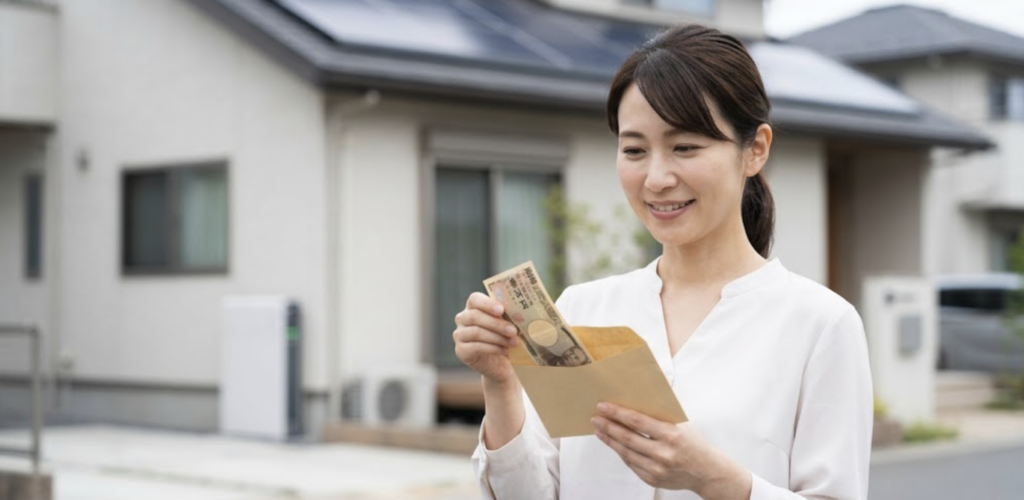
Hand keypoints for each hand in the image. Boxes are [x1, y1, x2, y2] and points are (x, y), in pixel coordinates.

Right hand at [453, 292, 519, 384]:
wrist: (501, 364)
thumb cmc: (506, 338)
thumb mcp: (509, 324)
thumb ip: (510, 315)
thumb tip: (521, 311)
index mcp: (473, 307)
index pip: (474, 299)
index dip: (487, 303)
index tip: (502, 310)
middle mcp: (463, 319)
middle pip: (475, 316)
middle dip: (496, 324)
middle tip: (513, 330)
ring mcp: (459, 335)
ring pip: (476, 332)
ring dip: (497, 337)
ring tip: (514, 342)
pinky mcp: (461, 351)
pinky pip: (476, 347)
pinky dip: (493, 348)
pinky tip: (506, 350)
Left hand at [590, 403, 750, 498]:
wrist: (707, 472)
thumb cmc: (693, 442)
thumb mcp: (680, 424)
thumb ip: (658, 416)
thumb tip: (631, 403)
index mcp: (671, 434)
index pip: (637, 422)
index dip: (617, 413)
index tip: (603, 406)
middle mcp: (663, 453)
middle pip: (627, 437)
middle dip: (608, 426)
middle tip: (595, 417)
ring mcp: (657, 469)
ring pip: (626, 452)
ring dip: (610, 440)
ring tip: (599, 429)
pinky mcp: (652, 479)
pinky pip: (631, 464)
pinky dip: (620, 452)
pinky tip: (612, 443)